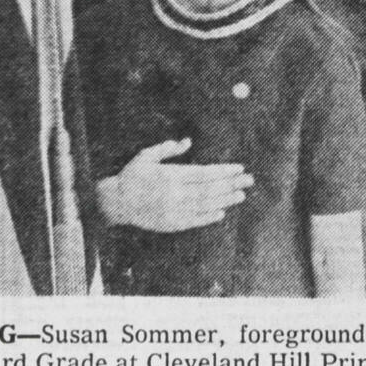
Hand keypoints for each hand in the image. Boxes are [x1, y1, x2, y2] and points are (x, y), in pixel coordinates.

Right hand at [99, 138, 252, 232]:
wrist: (116, 203)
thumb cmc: (132, 176)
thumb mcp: (146, 156)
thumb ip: (167, 149)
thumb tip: (188, 141)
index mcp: (170, 175)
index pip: (203, 173)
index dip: (223, 171)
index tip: (239, 168)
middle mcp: (174, 193)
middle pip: (209, 189)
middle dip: (231, 184)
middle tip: (249, 180)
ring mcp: (173, 210)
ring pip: (204, 205)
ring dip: (225, 200)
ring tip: (241, 195)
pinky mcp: (170, 224)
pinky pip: (194, 221)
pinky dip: (208, 217)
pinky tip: (222, 212)